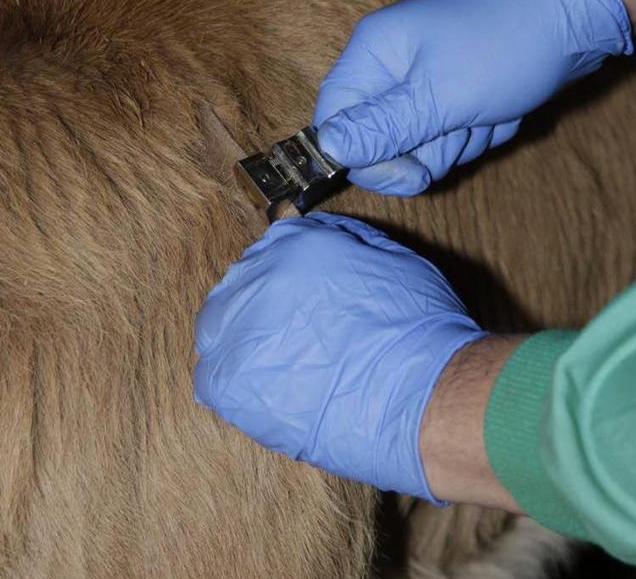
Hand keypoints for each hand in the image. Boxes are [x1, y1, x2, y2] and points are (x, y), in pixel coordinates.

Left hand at [193, 212, 484, 501]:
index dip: (281, 279)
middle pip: (238, 288)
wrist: (425, 394)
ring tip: (281, 368)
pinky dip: (232, 384)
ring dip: (241, 344)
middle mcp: (259, 278)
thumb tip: (320, 240)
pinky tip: (265, 393)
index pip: (270, 249)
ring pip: (217, 330)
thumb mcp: (392, 259)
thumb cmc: (422, 332)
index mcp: (297, 244)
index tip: (293, 301)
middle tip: (289, 338)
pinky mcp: (231, 383)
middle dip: (258, 309)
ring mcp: (240, 330)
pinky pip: (210, 378)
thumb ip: (343, 243)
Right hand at [313, 0, 631, 195]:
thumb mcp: (442, 95)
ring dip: (461, 140)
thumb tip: (328, 149)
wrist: (576, 14)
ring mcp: (425, 77)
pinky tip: (504, 106)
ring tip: (490, 108)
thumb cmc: (508, 44)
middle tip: (465, 121)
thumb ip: (383, 128)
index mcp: (374, 52)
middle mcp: (391, 64)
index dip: (364, 159)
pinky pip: (452, 134)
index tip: (410, 176)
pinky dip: (481, 130)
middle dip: (429, 147)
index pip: (334, 121)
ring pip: (421, 144)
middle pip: (380, 141)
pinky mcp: (456, 90)